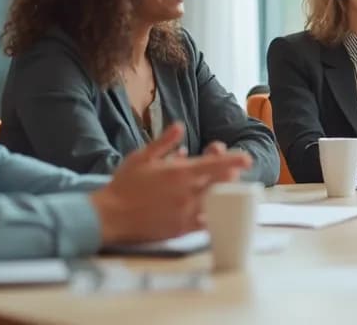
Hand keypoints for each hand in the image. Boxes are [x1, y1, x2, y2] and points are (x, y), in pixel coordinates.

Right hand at [91, 124, 252, 244]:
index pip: (216, 164)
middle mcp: (188, 193)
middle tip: (228, 171)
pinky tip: (215, 210)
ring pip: (217, 202)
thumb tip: (180, 127)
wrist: (109, 216)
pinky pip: (207, 222)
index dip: (234, 160)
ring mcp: (187, 213)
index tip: (247, 158)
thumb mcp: (142, 157)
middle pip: (222, 184)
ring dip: (224, 194)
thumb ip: (164, 142)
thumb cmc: (124, 184)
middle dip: (229, 176)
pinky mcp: (182, 229)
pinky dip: (214, 214)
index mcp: (180, 173)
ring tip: (224, 189)